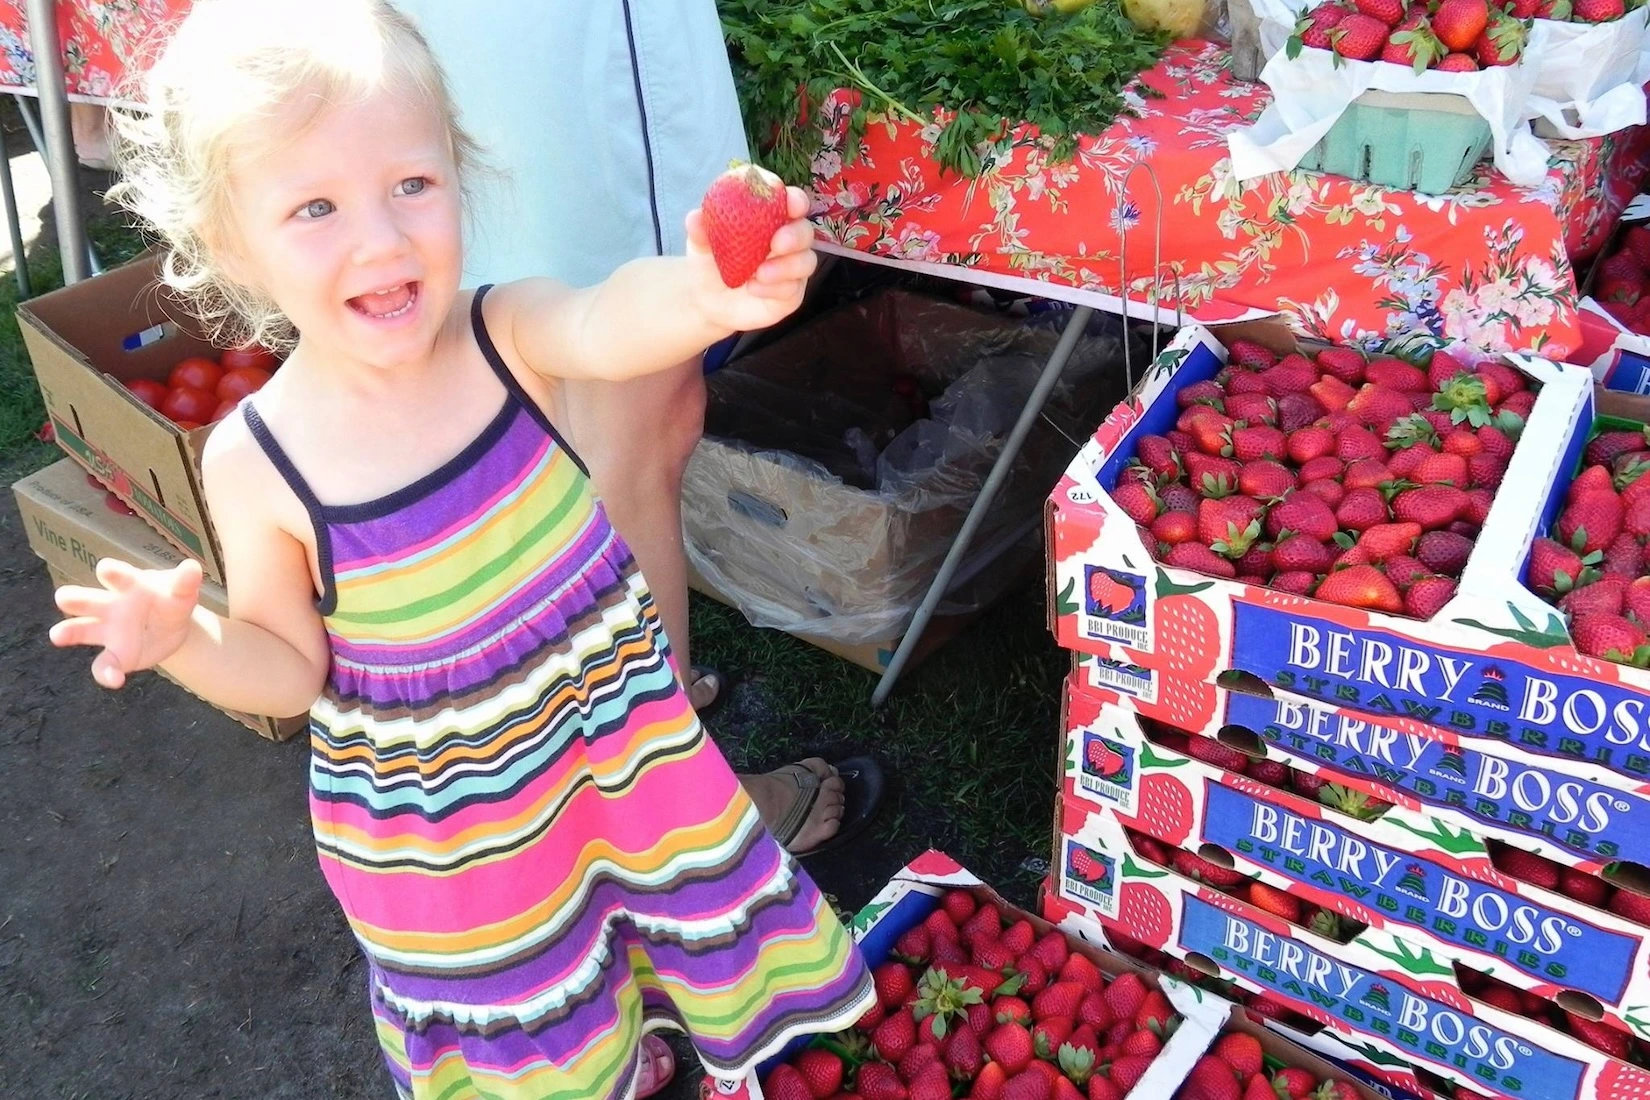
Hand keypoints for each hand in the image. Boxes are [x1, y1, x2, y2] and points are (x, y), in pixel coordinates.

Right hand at [49, 558, 202, 688]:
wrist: (173, 627)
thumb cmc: (171, 601)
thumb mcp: (182, 593)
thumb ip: (185, 583)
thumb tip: (192, 568)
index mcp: (128, 584)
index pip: (116, 574)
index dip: (111, 571)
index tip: (106, 569)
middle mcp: (110, 605)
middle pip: (85, 599)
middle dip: (74, 598)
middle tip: (65, 598)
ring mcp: (107, 629)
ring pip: (80, 629)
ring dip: (67, 632)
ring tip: (58, 635)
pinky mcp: (115, 655)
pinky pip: (103, 665)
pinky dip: (106, 674)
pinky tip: (115, 680)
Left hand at [684, 186, 817, 333]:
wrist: (709, 301)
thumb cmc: (710, 264)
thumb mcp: (701, 247)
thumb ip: (700, 232)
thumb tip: (694, 218)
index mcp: (770, 219)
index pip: (791, 203)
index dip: (795, 200)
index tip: (790, 202)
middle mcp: (787, 241)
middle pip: (805, 231)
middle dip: (795, 234)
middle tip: (777, 242)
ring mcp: (792, 268)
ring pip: (806, 261)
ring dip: (786, 266)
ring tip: (760, 273)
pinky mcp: (791, 293)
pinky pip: (793, 288)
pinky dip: (775, 288)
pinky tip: (754, 289)